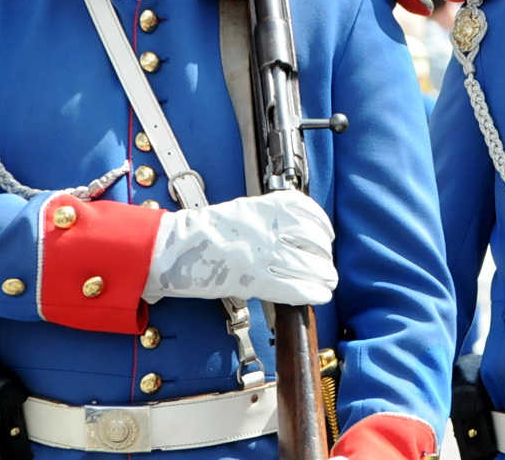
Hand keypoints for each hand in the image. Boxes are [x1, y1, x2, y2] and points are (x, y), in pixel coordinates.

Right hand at [142, 189, 336, 305]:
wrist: (177, 246)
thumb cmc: (205, 230)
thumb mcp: (244, 211)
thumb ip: (271, 217)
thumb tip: (298, 231)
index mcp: (267, 208)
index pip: (309, 214)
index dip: (324, 227)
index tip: (326, 236)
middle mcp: (269, 229)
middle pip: (313, 242)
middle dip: (324, 256)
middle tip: (327, 265)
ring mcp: (262, 254)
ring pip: (307, 265)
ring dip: (323, 275)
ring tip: (327, 281)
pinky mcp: (252, 280)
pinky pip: (291, 287)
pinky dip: (310, 292)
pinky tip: (318, 295)